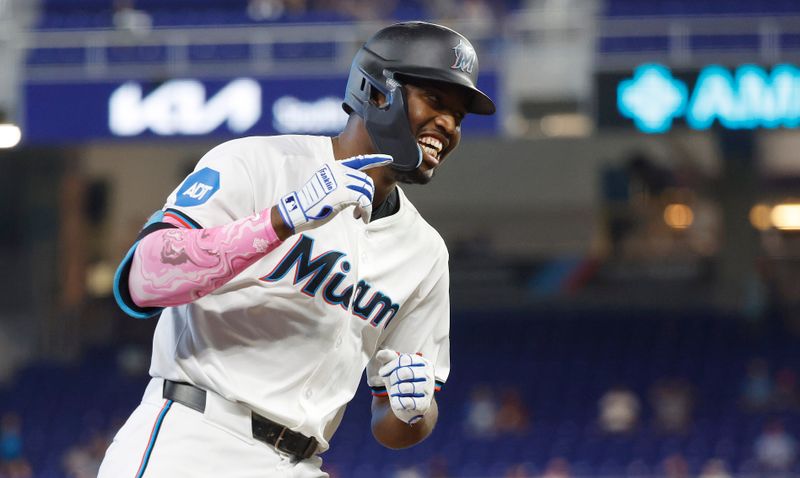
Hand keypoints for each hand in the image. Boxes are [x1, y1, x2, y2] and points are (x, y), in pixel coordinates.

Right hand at [277, 154, 391, 233]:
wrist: (298, 211)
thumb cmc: (311, 203)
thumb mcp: (327, 187)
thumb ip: (342, 183)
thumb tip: (359, 190)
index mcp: (334, 166)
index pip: (359, 160)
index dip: (376, 159)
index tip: (388, 158)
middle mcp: (338, 170)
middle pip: (365, 180)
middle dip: (368, 196)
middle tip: (362, 209)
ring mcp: (340, 180)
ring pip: (367, 190)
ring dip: (367, 205)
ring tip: (361, 214)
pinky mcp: (343, 192)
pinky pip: (364, 201)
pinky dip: (367, 211)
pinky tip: (363, 218)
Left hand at [376, 349, 434, 424]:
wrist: (412, 406)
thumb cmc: (402, 382)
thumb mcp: (394, 368)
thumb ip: (388, 358)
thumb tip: (380, 354)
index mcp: (423, 363)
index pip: (404, 359)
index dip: (390, 366)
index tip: (383, 372)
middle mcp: (428, 375)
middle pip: (404, 373)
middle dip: (393, 379)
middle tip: (393, 384)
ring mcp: (428, 390)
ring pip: (404, 388)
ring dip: (394, 391)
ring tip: (397, 393)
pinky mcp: (424, 405)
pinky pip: (406, 402)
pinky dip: (397, 403)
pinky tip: (398, 402)